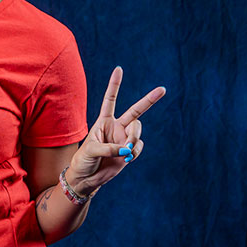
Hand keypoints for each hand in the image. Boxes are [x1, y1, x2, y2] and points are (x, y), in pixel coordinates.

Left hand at [67, 67, 165, 194]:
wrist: (87, 178)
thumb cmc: (84, 160)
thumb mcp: (91, 151)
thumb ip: (108, 148)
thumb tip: (125, 149)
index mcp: (104, 121)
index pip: (110, 99)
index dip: (115, 85)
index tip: (119, 69)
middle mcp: (116, 127)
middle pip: (136, 111)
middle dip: (149, 100)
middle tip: (163, 89)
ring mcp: (125, 138)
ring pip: (138, 131)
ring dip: (134, 138)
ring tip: (125, 150)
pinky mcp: (130, 151)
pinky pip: (139, 147)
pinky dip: (134, 152)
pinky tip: (126, 157)